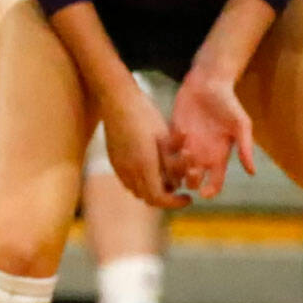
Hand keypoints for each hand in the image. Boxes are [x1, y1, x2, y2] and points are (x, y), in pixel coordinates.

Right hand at [98, 81, 189, 208]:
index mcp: (145, 164)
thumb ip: (171, 163)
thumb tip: (178, 183)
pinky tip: (149, 171)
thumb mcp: (165, 138)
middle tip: (178, 191)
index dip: (175, 202)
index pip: (159, 197)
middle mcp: (129, 170)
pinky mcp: (114, 161)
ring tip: (164, 181)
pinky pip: (127, 182)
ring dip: (151, 191)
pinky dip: (140, 183)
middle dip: (165, 198)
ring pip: (136, 191)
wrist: (117, 100)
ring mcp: (119, 167)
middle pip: (147, 198)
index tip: (188, 197)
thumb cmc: (145, 114)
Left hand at [167, 70, 255, 199]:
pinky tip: (175, 138)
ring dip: (177, 168)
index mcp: (219, 156)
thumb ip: (245, 147)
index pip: (214, 183)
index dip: (209, 191)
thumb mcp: (241, 124)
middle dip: (191, 180)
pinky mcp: (171, 135)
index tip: (204, 193)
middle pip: (193, 181)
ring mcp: (185, 146)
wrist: (208, 83)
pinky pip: (165, 152)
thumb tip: (252, 173)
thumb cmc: (228, 103)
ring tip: (184, 152)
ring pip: (176, 170)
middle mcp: (201, 155)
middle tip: (192, 169)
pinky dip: (167, 151)